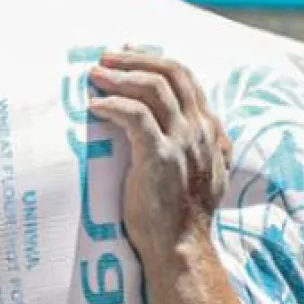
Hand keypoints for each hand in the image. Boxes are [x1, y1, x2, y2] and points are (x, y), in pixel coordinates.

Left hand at [88, 50, 231, 262]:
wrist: (182, 248)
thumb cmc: (182, 218)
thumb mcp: (203, 176)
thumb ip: (201, 150)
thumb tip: (187, 133)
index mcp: (209, 131)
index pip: (187, 80)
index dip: (156, 62)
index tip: (128, 55)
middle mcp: (200, 130)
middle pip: (172, 73)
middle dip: (137, 59)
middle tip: (106, 57)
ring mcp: (182, 142)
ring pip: (154, 88)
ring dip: (121, 75)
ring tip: (95, 75)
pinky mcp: (160, 157)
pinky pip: (135, 116)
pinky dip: (112, 105)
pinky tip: (94, 106)